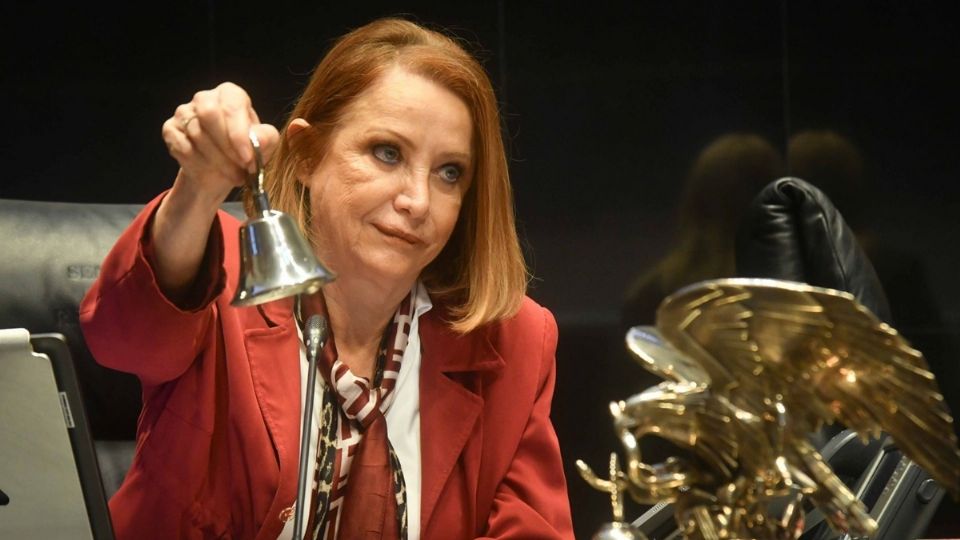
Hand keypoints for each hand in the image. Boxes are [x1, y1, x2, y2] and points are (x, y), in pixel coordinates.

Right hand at [161, 82, 279, 204]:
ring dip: (218, 161)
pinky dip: (200, 165)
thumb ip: (266, 138)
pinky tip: (212, 173)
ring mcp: (183, 112)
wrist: (219, 172)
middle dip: (227, 146)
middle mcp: (204, 98)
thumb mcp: (263, 146)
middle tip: (241, 168)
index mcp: (230, 94)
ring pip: (197, 135)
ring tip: (234, 175)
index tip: (248, 158)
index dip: (239, 133)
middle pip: (209, 114)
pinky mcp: (170, 129)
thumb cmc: (244, 152)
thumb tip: (259, 138)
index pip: (232, 105)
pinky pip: (183, 147)